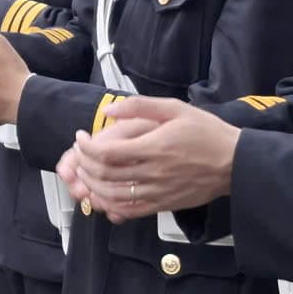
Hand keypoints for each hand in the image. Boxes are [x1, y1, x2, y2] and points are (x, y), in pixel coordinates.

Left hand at [60, 97, 240, 221]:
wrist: (237, 163)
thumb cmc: (207, 133)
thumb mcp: (174, 108)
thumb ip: (138, 106)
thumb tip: (108, 111)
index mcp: (154, 148)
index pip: (107, 153)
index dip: (86, 147)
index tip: (81, 138)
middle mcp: (154, 173)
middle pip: (105, 176)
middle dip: (84, 165)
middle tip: (79, 154)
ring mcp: (159, 192)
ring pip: (114, 197)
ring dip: (93, 186)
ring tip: (86, 172)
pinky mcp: (165, 205)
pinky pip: (131, 210)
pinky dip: (111, 205)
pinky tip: (104, 194)